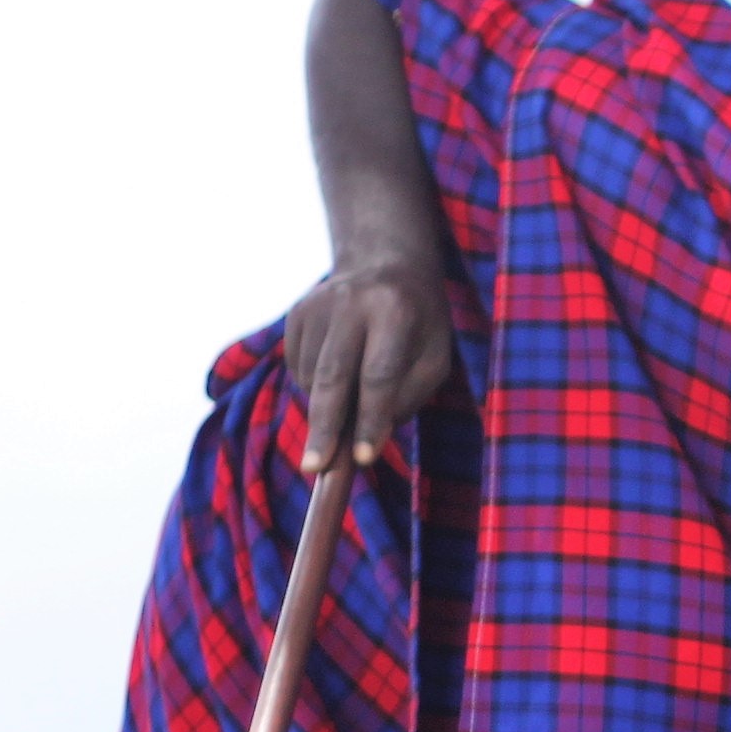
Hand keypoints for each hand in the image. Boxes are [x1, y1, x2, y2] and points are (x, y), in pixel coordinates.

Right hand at [284, 255, 456, 477]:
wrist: (384, 262)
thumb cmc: (419, 322)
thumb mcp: (434, 355)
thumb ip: (408, 395)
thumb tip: (366, 437)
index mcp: (394, 309)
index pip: (379, 375)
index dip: (371, 419)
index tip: (363, 458)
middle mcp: (350, 302)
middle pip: (333, 375)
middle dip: (325, 427)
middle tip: (316, 469)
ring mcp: (316, 305)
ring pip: (312, 377)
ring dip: (327, 408)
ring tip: (352, 401)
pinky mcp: (296, 313)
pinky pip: (299, 368)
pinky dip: (316, 387)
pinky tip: (340, 372)